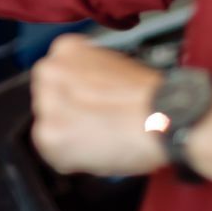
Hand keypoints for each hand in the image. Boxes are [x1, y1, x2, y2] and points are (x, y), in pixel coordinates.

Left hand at [28, 34, 168, 177]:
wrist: (165, 116)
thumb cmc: (149, 96)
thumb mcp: (111, 67)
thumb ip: (86, 77)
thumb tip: (81, 95)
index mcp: (65, 49)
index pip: (55, 80)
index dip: (75, 99)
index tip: (90, 105)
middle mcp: (49, 70)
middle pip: (47, 103)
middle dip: (67, 116)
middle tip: (96, 124)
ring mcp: (47, 102)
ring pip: (48, 129)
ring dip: (70, 139)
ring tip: (100, 137)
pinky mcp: (49, 134)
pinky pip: (54, 155)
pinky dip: (73, 160)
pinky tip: (97, 150)